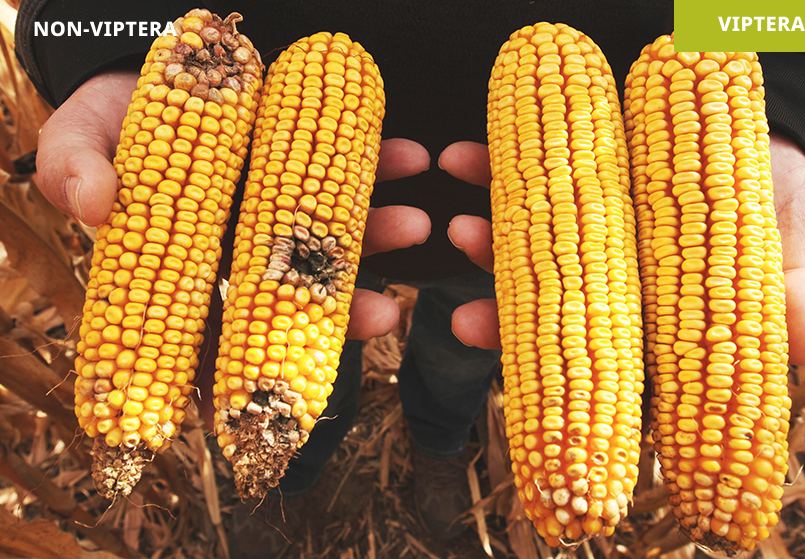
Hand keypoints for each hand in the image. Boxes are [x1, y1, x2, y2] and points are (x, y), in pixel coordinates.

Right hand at [36, 72, 430, 340]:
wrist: (165, 64)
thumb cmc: (115, 115)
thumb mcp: (80, 134)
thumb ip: (76, 168)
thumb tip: (96, 206)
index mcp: (185, 268)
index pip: (215, 334)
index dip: (249, 368)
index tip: (288, 392)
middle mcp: (242, 249)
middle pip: (292, 295)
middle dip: (342, 309)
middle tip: (387, 313)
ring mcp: (283, 209)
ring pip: (333, 240)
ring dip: (381, 239)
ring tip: (416, 224)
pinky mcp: (312, 162)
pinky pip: (353, 169)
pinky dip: (387, 165)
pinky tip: (414, 157)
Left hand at [444, 137, 804, 365]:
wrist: (746, 120)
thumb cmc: (772, 191)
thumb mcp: (792, 235)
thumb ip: (790, 288)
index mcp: (655, 317)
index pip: (607, 366)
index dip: (561, 386)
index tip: (530, 392)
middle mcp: (608, 285)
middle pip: (550, 320)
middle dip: (502, 325)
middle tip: (464, 321)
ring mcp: (581, 235)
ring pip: (523, 255)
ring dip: (484, 246)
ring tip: (458, 229)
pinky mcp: (565, 183)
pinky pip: (519, 179)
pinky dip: (487, 169)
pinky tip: (460, 156)